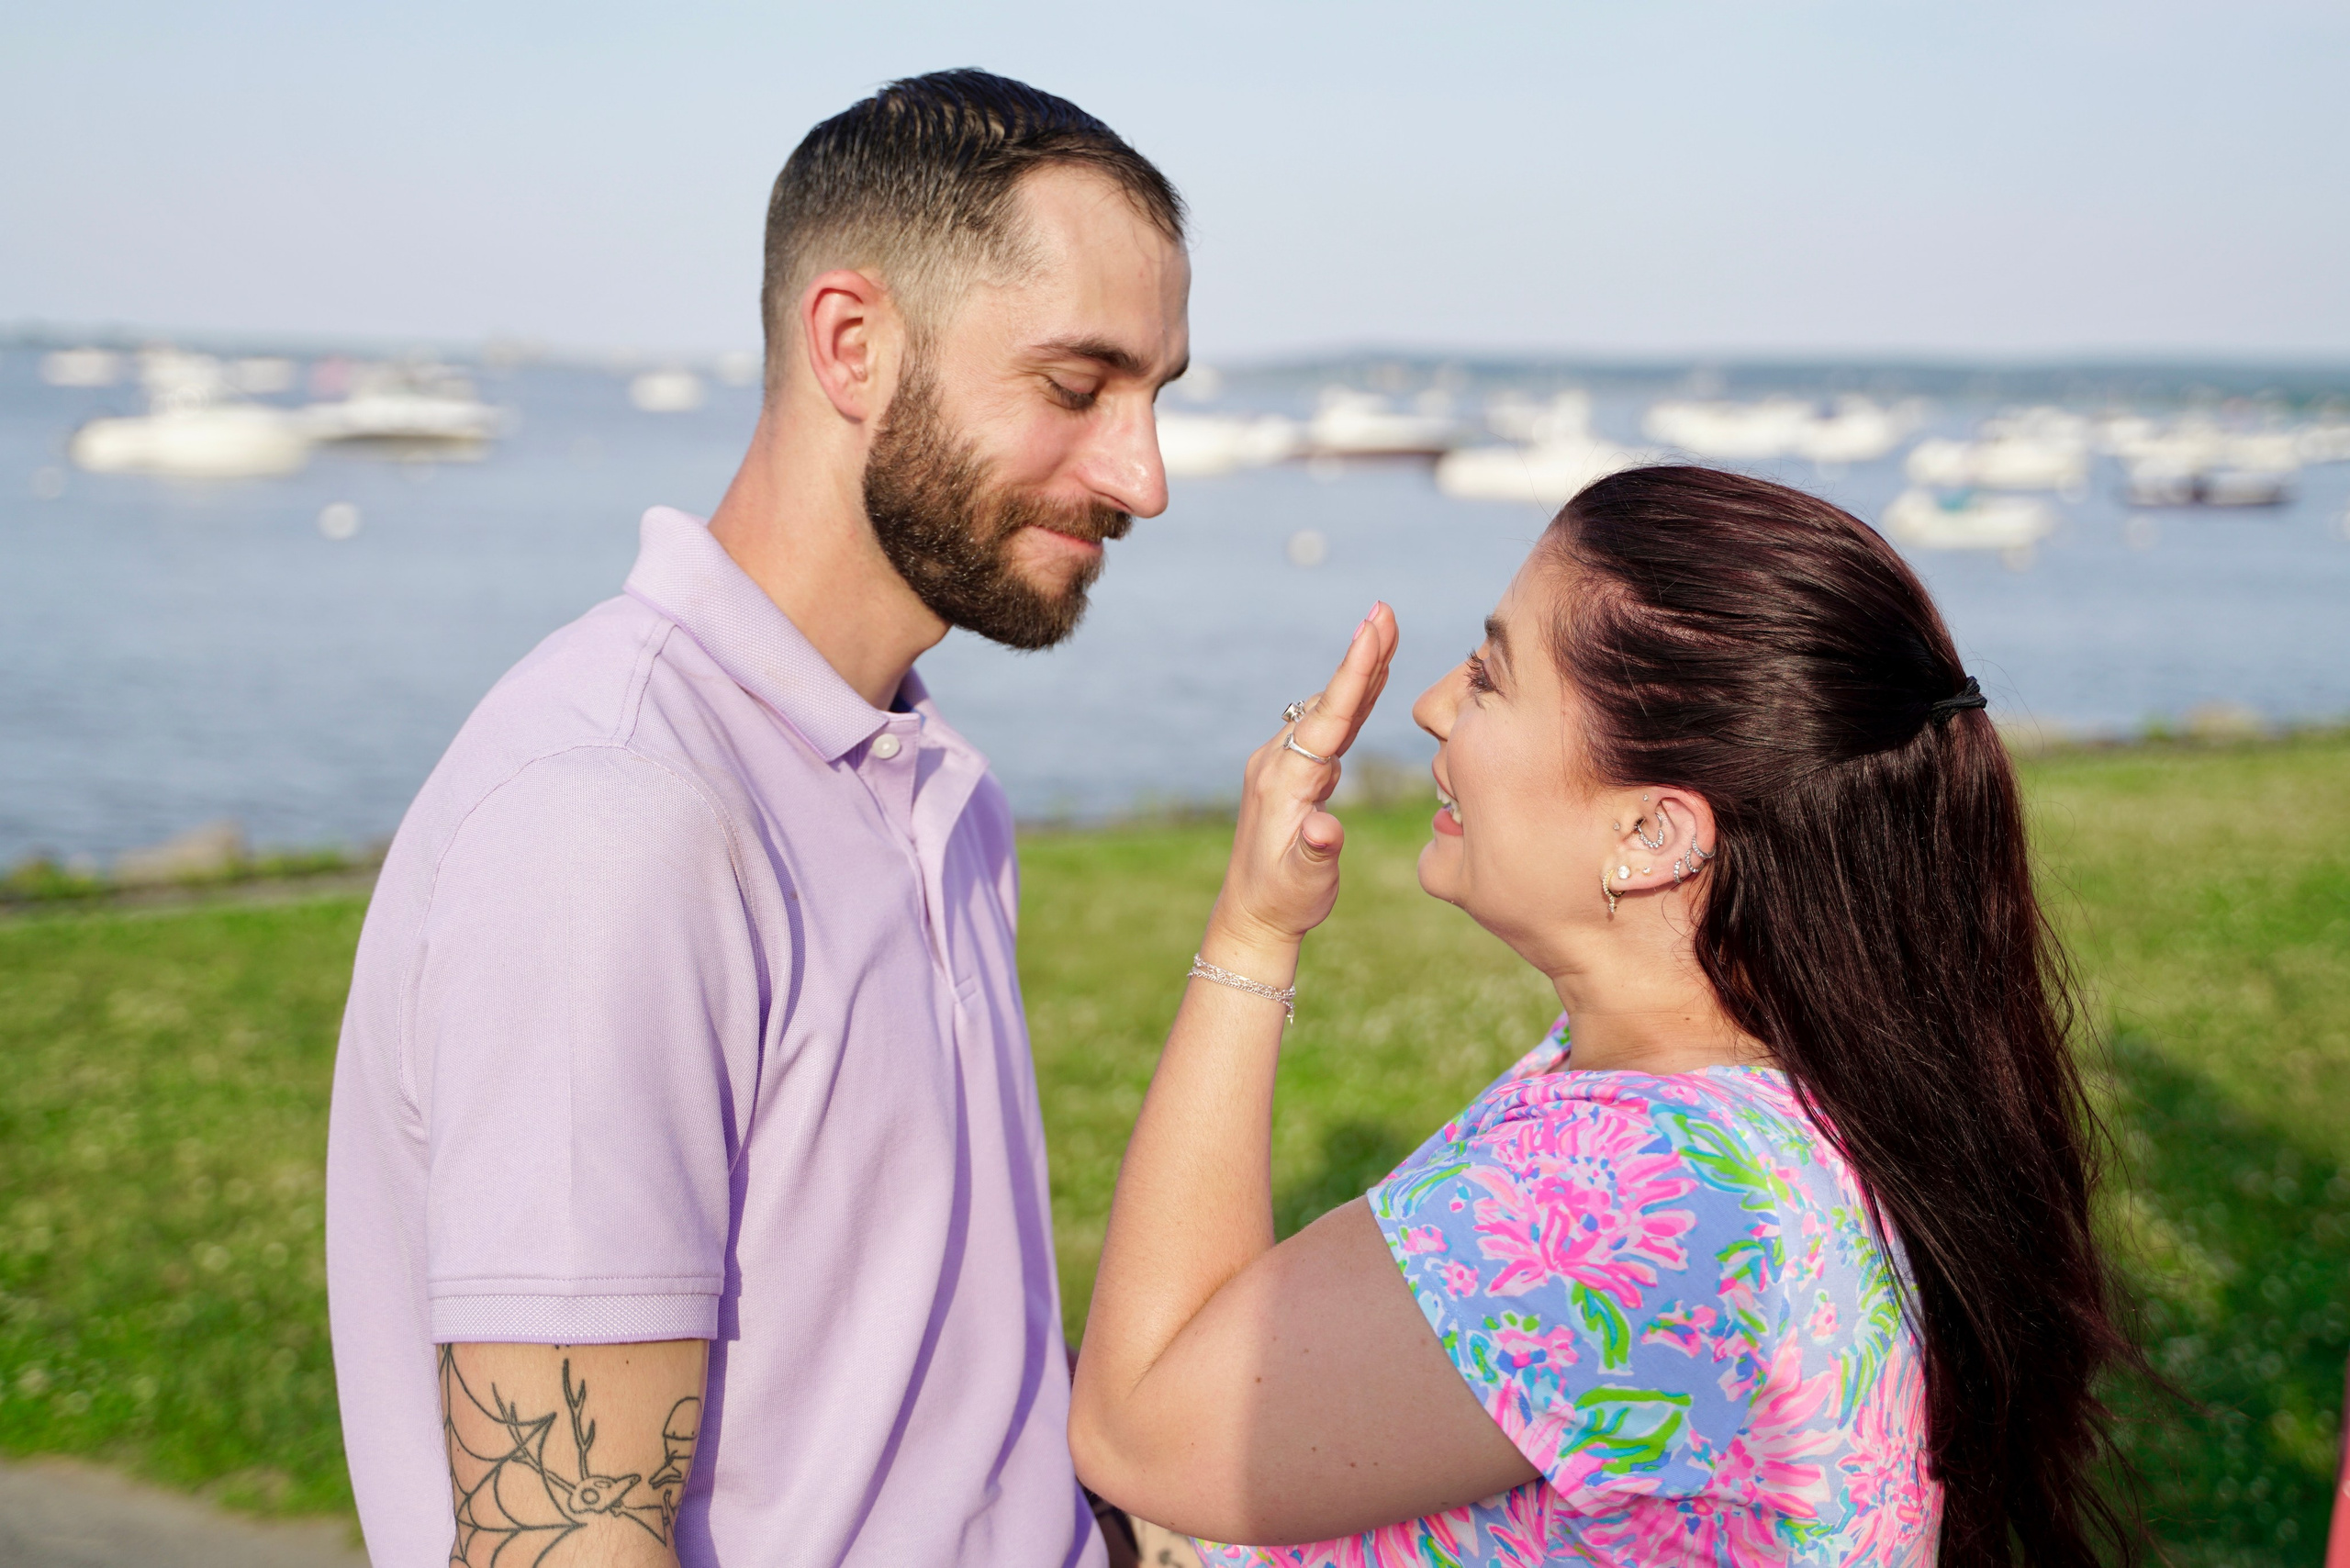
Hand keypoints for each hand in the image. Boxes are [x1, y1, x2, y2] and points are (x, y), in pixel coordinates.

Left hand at [1208, 603, 1398, 951]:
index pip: (1328, 718)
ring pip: (1329, 708)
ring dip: (1358, 670)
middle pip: (1328, 700)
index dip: (1353, 674)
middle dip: (1359, 655)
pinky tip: (1371, 678)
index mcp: (1285, 780)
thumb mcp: (1303, 883)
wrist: (1253, 915)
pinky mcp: (1294, 772)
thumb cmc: (1284, 900)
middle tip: (1383, 609)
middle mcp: (1279, 761)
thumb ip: (1315, 852)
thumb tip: (1324, 827)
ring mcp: (1284, 764)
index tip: (1370, 630)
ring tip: (1383, 629)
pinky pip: (1329, 726)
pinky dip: (1352, 698)